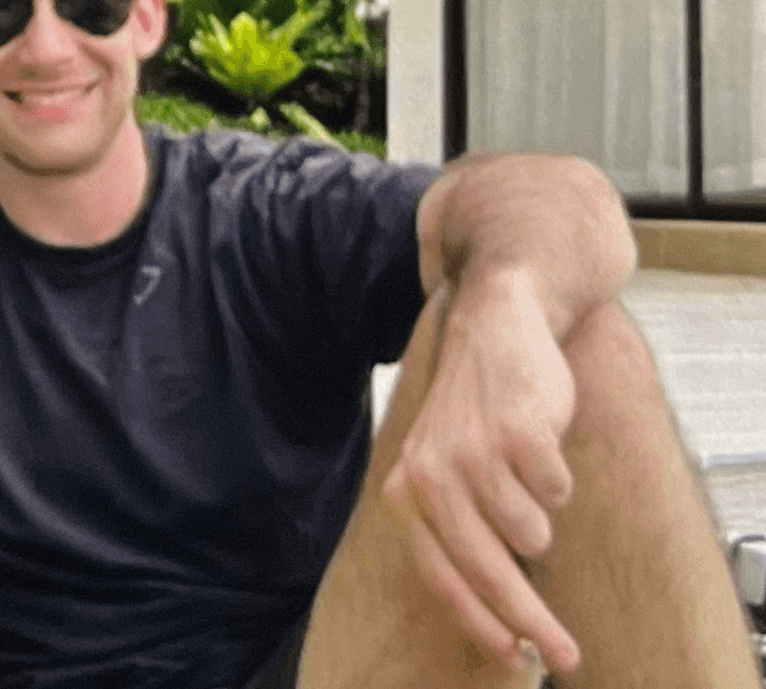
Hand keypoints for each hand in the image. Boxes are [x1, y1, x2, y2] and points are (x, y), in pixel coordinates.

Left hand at [381, 270, 579, 677]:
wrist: (496, 319)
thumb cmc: (475, 405)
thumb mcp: (444, 463)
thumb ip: (458, 529)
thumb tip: (503, 620)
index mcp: (408, 488)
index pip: (444, 577)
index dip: (483, 625)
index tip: (517, 661)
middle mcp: (434, 474)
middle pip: (490, 573)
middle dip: (533, 622)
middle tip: (566, 656)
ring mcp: (476, 453)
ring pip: (534, 533)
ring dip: (541, 508)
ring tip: (524, 464)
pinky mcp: (519, 433)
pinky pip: (559, 492)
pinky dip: (557, 473)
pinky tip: (538, 435)